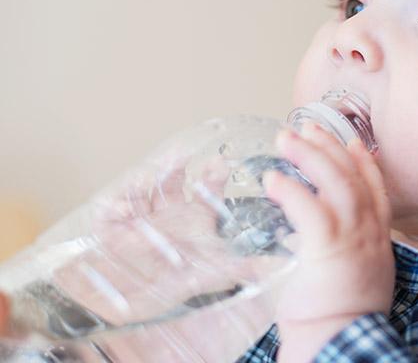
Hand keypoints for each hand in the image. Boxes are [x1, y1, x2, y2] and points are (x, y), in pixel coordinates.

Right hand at [2, 150, 282, 361]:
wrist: (134, 304)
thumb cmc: (175, 285)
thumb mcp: (211, 275)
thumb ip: (236, 268)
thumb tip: (265, 266)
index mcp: (193, 217)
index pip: (206, 187)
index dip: (212, 173)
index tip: (218, 163)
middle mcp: (168, 212)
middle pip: (171, 179)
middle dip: (174, 166)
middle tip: (180, 157)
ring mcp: (140, 217)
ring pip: (140, 189)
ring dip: (142, 182)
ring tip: (145, 180)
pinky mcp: (112, 229)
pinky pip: (108, 213)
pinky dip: (113, 208)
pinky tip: (122, 210)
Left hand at [263, 122, 394, 361]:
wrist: (340, 345)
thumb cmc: (335, 319)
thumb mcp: (346, 278)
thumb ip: (332, 254)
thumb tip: (303, 245)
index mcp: (377, 240)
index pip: (375, 190)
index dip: (363, 162)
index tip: (351, 142)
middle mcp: (371, 234)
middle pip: (354, 177)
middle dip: (329, 147)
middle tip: (307, 126)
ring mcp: (354, 239)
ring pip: (337, 184)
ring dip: (310, 156)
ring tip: (286, 137)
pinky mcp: (330, 248)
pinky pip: (311, 208)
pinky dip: (292, 190)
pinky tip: (274, 178)